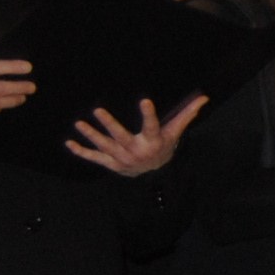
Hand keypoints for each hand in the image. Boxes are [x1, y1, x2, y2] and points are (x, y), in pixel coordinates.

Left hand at [68, 91, 203, 175]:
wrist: (154, 176)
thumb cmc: (164, 147)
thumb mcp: (175, 133)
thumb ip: (187, 114)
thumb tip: (204, 98)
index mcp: (153, 141)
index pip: (151, 126)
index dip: (148, 114)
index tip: (144, 100)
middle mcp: (136, 151)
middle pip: (121, 137)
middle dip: (109, 125)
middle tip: (97, 110)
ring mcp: (122, 159)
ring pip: (105, 147)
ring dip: (91, 136)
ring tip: (79, 123)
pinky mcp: (111, 164)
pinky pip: (95, 158)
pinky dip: (82, 152)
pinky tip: (69, 143)